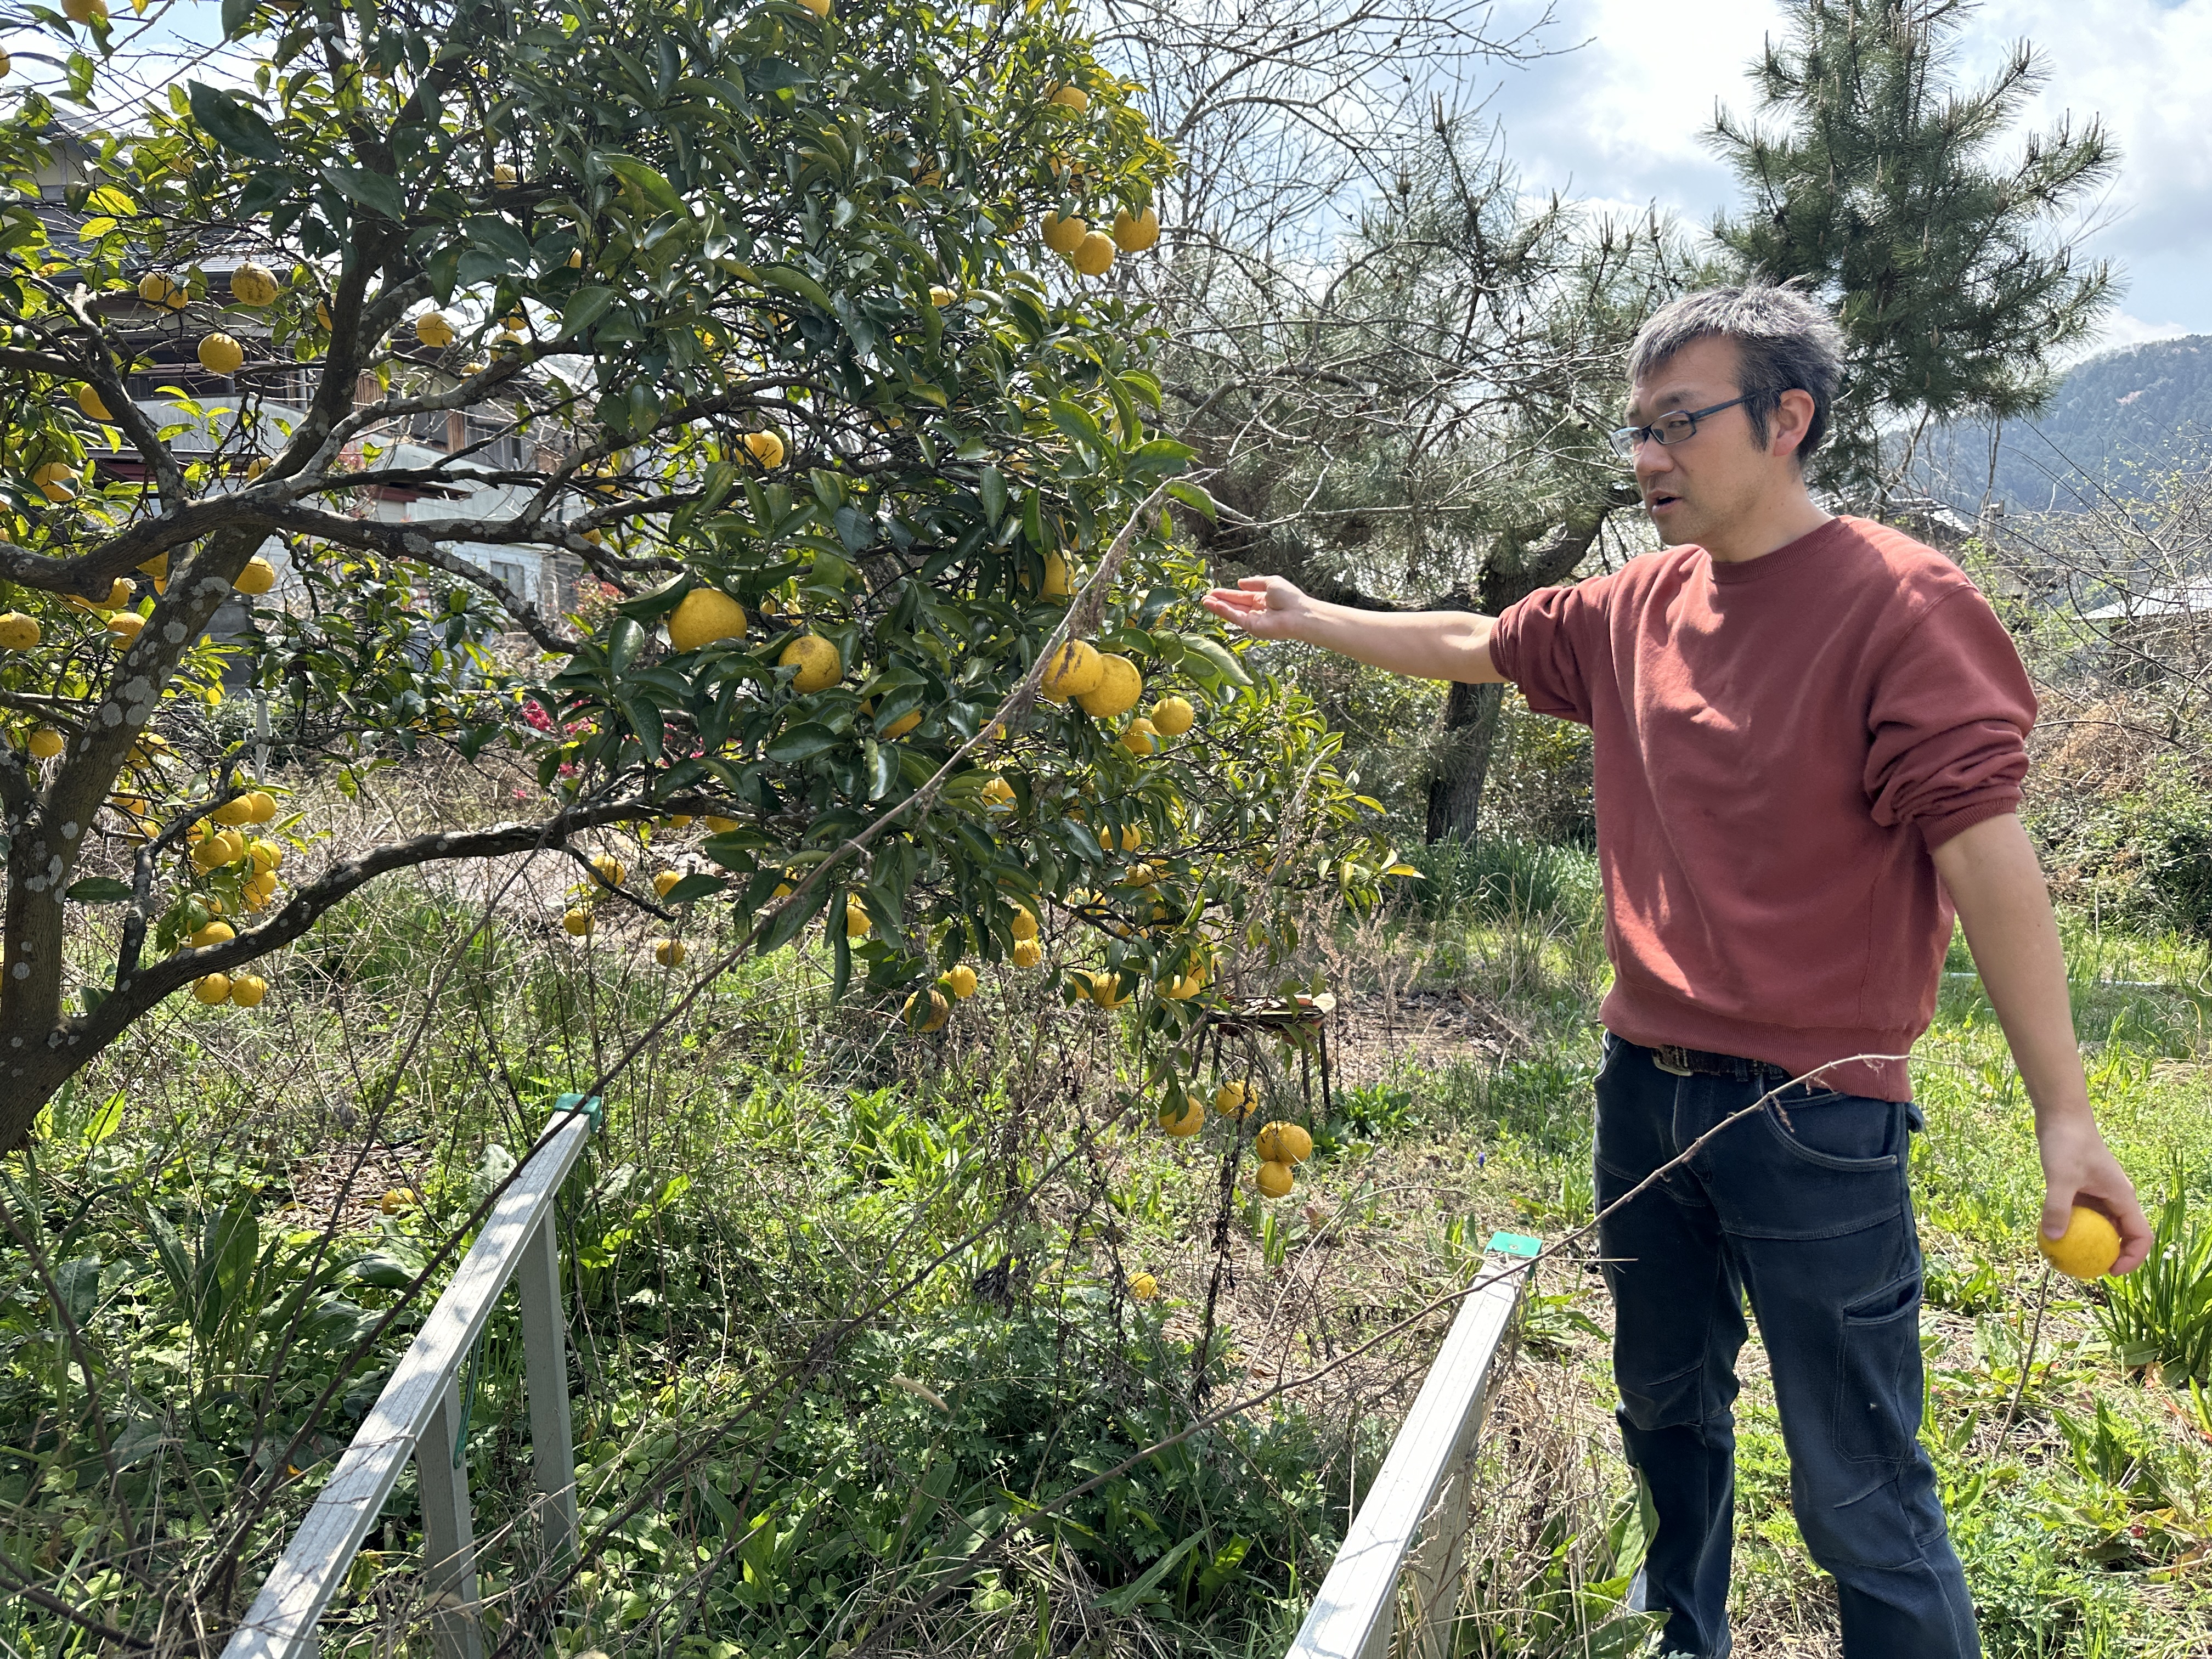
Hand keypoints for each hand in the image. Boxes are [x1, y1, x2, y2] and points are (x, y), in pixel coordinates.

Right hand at [1201, 575, 1308, 641]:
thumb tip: (1240, 582)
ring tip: (1204, 601)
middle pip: (1234, 604)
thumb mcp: (1271, 582)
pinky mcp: (1252, 627)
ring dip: (1218, 607)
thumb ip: (1254, 582)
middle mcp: (1256, 610)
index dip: (1227, 593)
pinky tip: (1214, 605)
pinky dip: (1224, 612)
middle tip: (1205, 597)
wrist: (1298, 614)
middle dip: (1219, 601)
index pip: (1240, 596)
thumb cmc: (1289, 597)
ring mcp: (1253, 620)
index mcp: (1261, 598)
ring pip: (1232, 612)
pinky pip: (1235, 618)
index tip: (1214, 591)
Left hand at [2038, 1113, 2152, 1273]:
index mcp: (2122, 1196)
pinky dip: (2074, 1225)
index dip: (2132, 1258)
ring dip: (2090, 1240)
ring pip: (2101, 1224)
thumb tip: (2052, 1238)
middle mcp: (2116, 1196)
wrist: (2061, 1115)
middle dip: (2110, 1254)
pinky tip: (2053, 1232)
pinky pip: (2084, 1213)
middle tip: (2086, 1269)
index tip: (2110, 1271)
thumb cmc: (2066, 1143)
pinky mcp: (2083, 1187)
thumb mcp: (2060, 1177)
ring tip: (2068, 1255)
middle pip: (2122, 1233)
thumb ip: (2057, 1208)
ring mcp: (2100, 1192)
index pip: (2140, 1235)